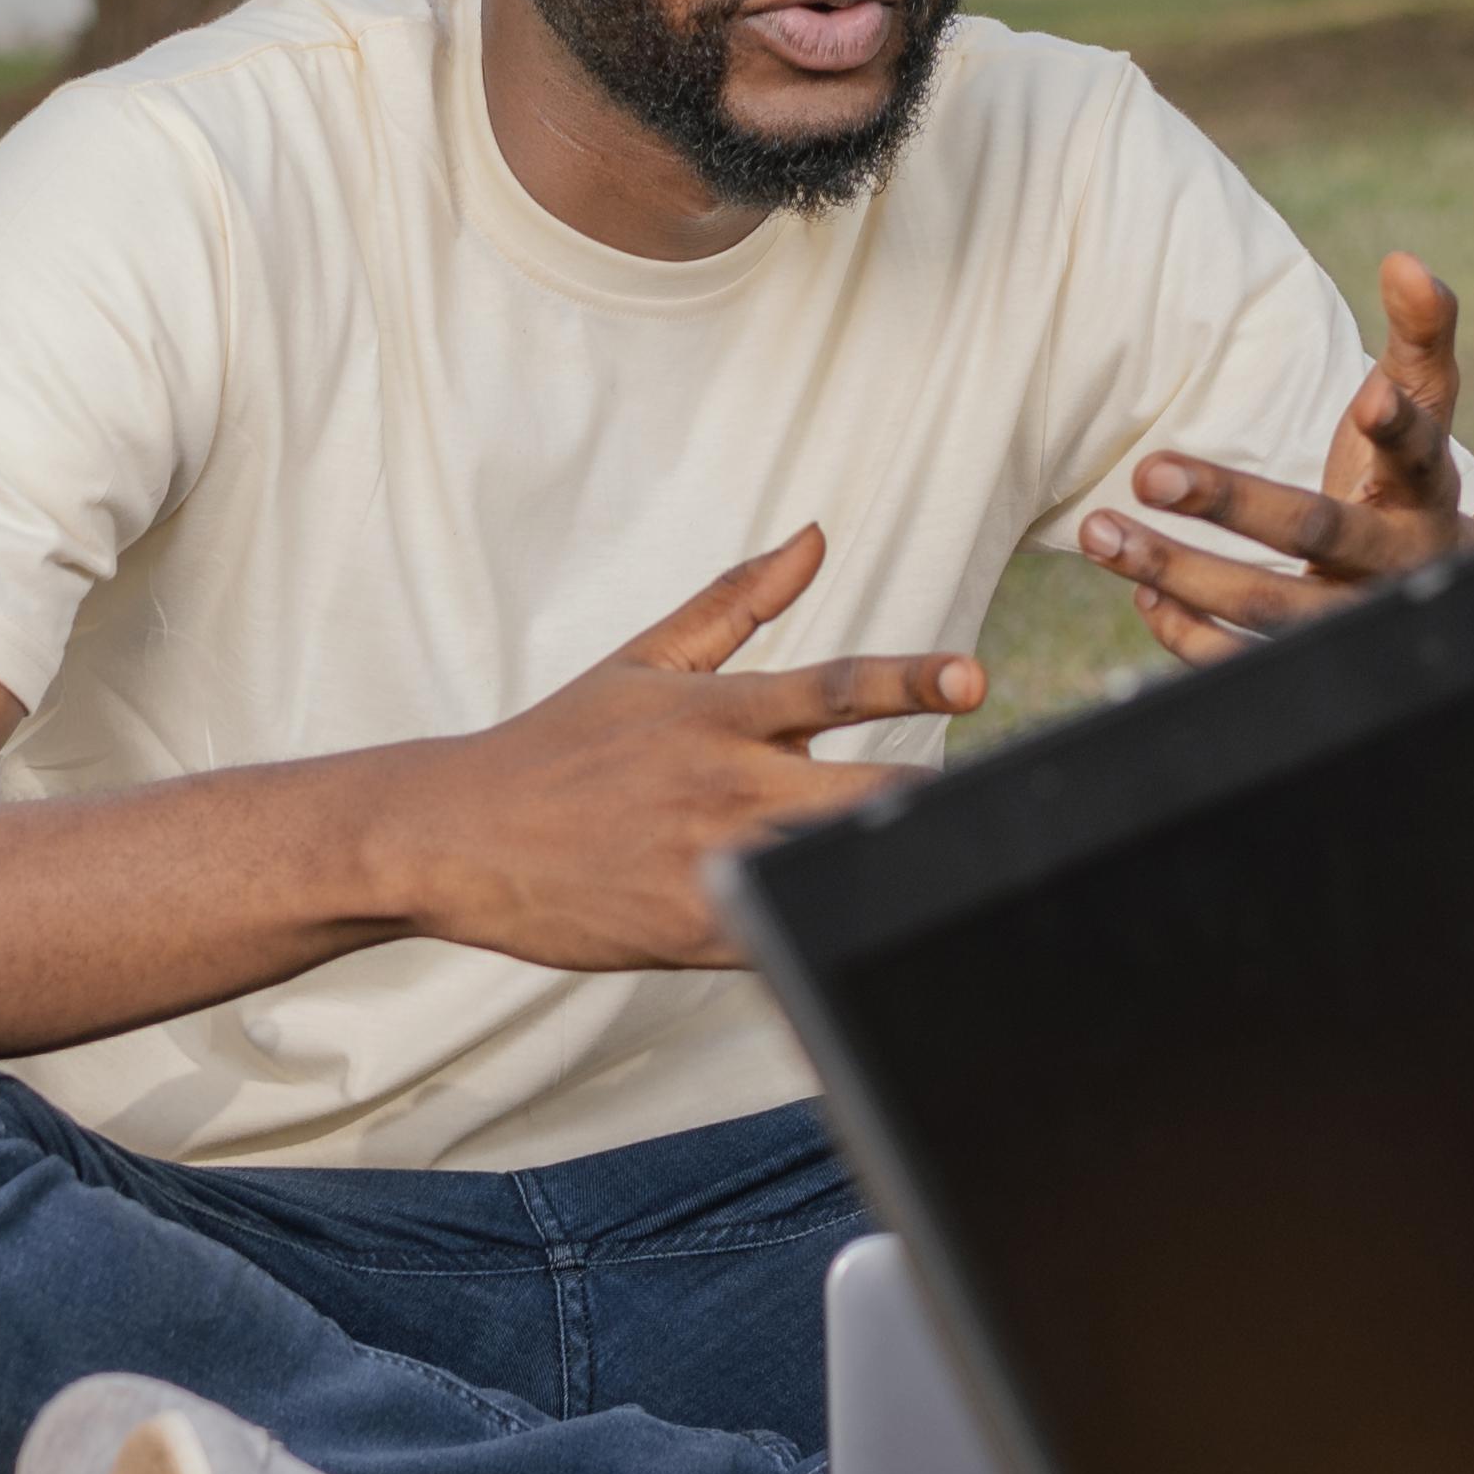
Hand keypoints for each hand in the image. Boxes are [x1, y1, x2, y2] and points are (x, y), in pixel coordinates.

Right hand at [391, 527, 980, 970]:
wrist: (458, 835)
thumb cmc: (557, 747)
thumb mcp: (646, 662)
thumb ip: (738, 602)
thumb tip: (815, 537)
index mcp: (718, 714)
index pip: (833, 687)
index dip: (911, 679)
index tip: (975, 677)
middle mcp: (724, 784)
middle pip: (858, 792)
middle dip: (932, 800)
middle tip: (1015, 802)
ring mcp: (711, 862)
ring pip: (830, 867)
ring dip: (893, 866)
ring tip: (968, 868)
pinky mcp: (696, 931)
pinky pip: (784, 933)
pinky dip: (829, 929)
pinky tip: (882, 936)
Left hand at [1078, 251, 1473, 659]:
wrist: (1437, 594)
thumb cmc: (1409, 478)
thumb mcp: (1426, 405)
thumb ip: (1421, 331)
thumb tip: (1406, 261)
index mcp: (1427, 492)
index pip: (1420, 452)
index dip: (1397, 426)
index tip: (1367, 395)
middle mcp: (1395, 562)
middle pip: (1317, 532)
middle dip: (1230, 504)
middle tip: (1149, 470)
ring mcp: (1350, 619)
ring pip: (1267, 607)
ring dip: (1178, 572)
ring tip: (1101, 532)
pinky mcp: (1310, 661)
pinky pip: (1245, 661)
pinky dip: (1187, 633)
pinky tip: (1140, 588)